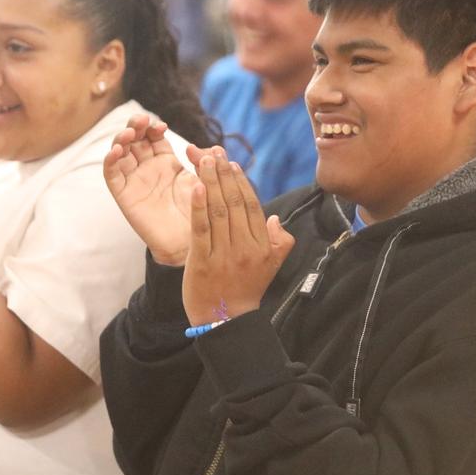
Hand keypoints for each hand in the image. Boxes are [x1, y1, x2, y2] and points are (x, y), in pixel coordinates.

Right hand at [104, 114, 196, 264]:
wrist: (192, 242)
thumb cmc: (200, 213)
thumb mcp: (207, 182)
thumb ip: (206, 163)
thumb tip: (205, 147)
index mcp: (166, 162)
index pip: (153, 136)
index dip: (154, 127)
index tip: (161, 126)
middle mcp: (148, 168)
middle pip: (134, 139)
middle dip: (135, 126)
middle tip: (141, 122)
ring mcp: (134, 180)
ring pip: (120, 152)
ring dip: (120, 138)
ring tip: (130, 134)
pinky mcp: (124, 195)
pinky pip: (112, 175)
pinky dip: (110, 160)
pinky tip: (117, 151)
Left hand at [182, 147, 294, 325]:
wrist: (227, 321)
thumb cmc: (247, 291)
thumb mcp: (272, 267)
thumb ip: (280, 242)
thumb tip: (276, 218)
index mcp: (263, 246)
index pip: (251, 205)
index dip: (240, 182)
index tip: (231, 164)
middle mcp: (246, 248)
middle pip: (233, 202)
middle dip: (222, 174)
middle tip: (212, 152)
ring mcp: (224, 255)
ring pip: (217, 211)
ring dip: (209, 182)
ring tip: (202, 160)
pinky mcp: (202, 262)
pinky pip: (201, 229)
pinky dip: (198, 206)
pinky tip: (195, 186)